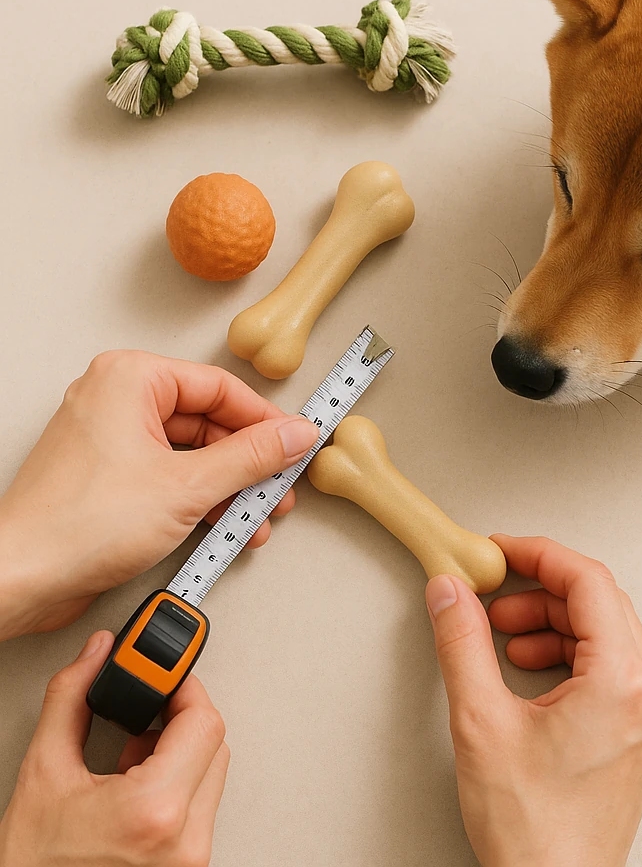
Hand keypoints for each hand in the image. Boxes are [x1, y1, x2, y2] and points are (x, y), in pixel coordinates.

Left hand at [0, 350, 319, 639]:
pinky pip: (171, 473)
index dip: (265, 420)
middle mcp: (117, 399)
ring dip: (230, 487)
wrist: (20, 581)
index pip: (220, 388)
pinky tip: (226, 524)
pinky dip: (202, 498)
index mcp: (130, 379)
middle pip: (209, 421)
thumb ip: (251, 458)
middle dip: (249, 463)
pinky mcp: (109, 474)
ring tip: (257, 516)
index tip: (296, 442)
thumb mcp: (189, 487)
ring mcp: (111, 437)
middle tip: (280, 486)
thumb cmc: (75, 527)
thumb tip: (293, 436)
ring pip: (193, 452)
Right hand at [0, 631, 228, 866]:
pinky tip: (139, 787)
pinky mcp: (189, 865)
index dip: (183, 687)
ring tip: (131, 759)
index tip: (164, 675)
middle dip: (179, 719)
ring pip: (212, 773)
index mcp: (154, 809)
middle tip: (143, 713)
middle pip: (214, 743)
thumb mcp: (42, 774)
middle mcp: (184, 838)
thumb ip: (72, 699)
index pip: (204, 720)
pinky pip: (202, 805)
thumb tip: (98, 654)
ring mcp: (191, 857)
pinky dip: (179, 784)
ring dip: (180, 753)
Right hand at [425, 535, 641, 866]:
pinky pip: (609, 665)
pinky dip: (568, 652)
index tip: (503, 550)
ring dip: (553, 620)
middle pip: (600, 603)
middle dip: (542, 590)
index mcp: (622, 683)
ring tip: (505, 632)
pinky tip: (527, 664)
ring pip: (606, 632)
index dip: (540, 555)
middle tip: (495, 591)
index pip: (589, 582)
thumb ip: (462, 643)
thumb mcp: (481, 723)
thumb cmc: (533, 834)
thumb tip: (451, 592)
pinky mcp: (639, 732)